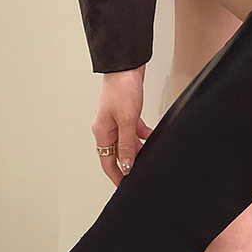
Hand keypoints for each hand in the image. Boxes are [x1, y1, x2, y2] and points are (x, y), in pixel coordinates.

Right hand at [92, 65, 152, 184]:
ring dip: (137, 149)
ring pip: (126, 143)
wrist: (126, 64)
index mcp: (101, 133)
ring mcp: (115, 121)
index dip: (117, 176)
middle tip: (140, 172)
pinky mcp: (125, 113)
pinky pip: (133, 131)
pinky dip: (141, 135)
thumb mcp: (127, 120)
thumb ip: (128, 145)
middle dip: (129, 163)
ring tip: (148, 154)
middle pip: (117, 154)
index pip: (108, 162)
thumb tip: (127, 165)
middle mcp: (106, 129)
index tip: (124, 186)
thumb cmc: (121, 88)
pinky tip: (150, 136)